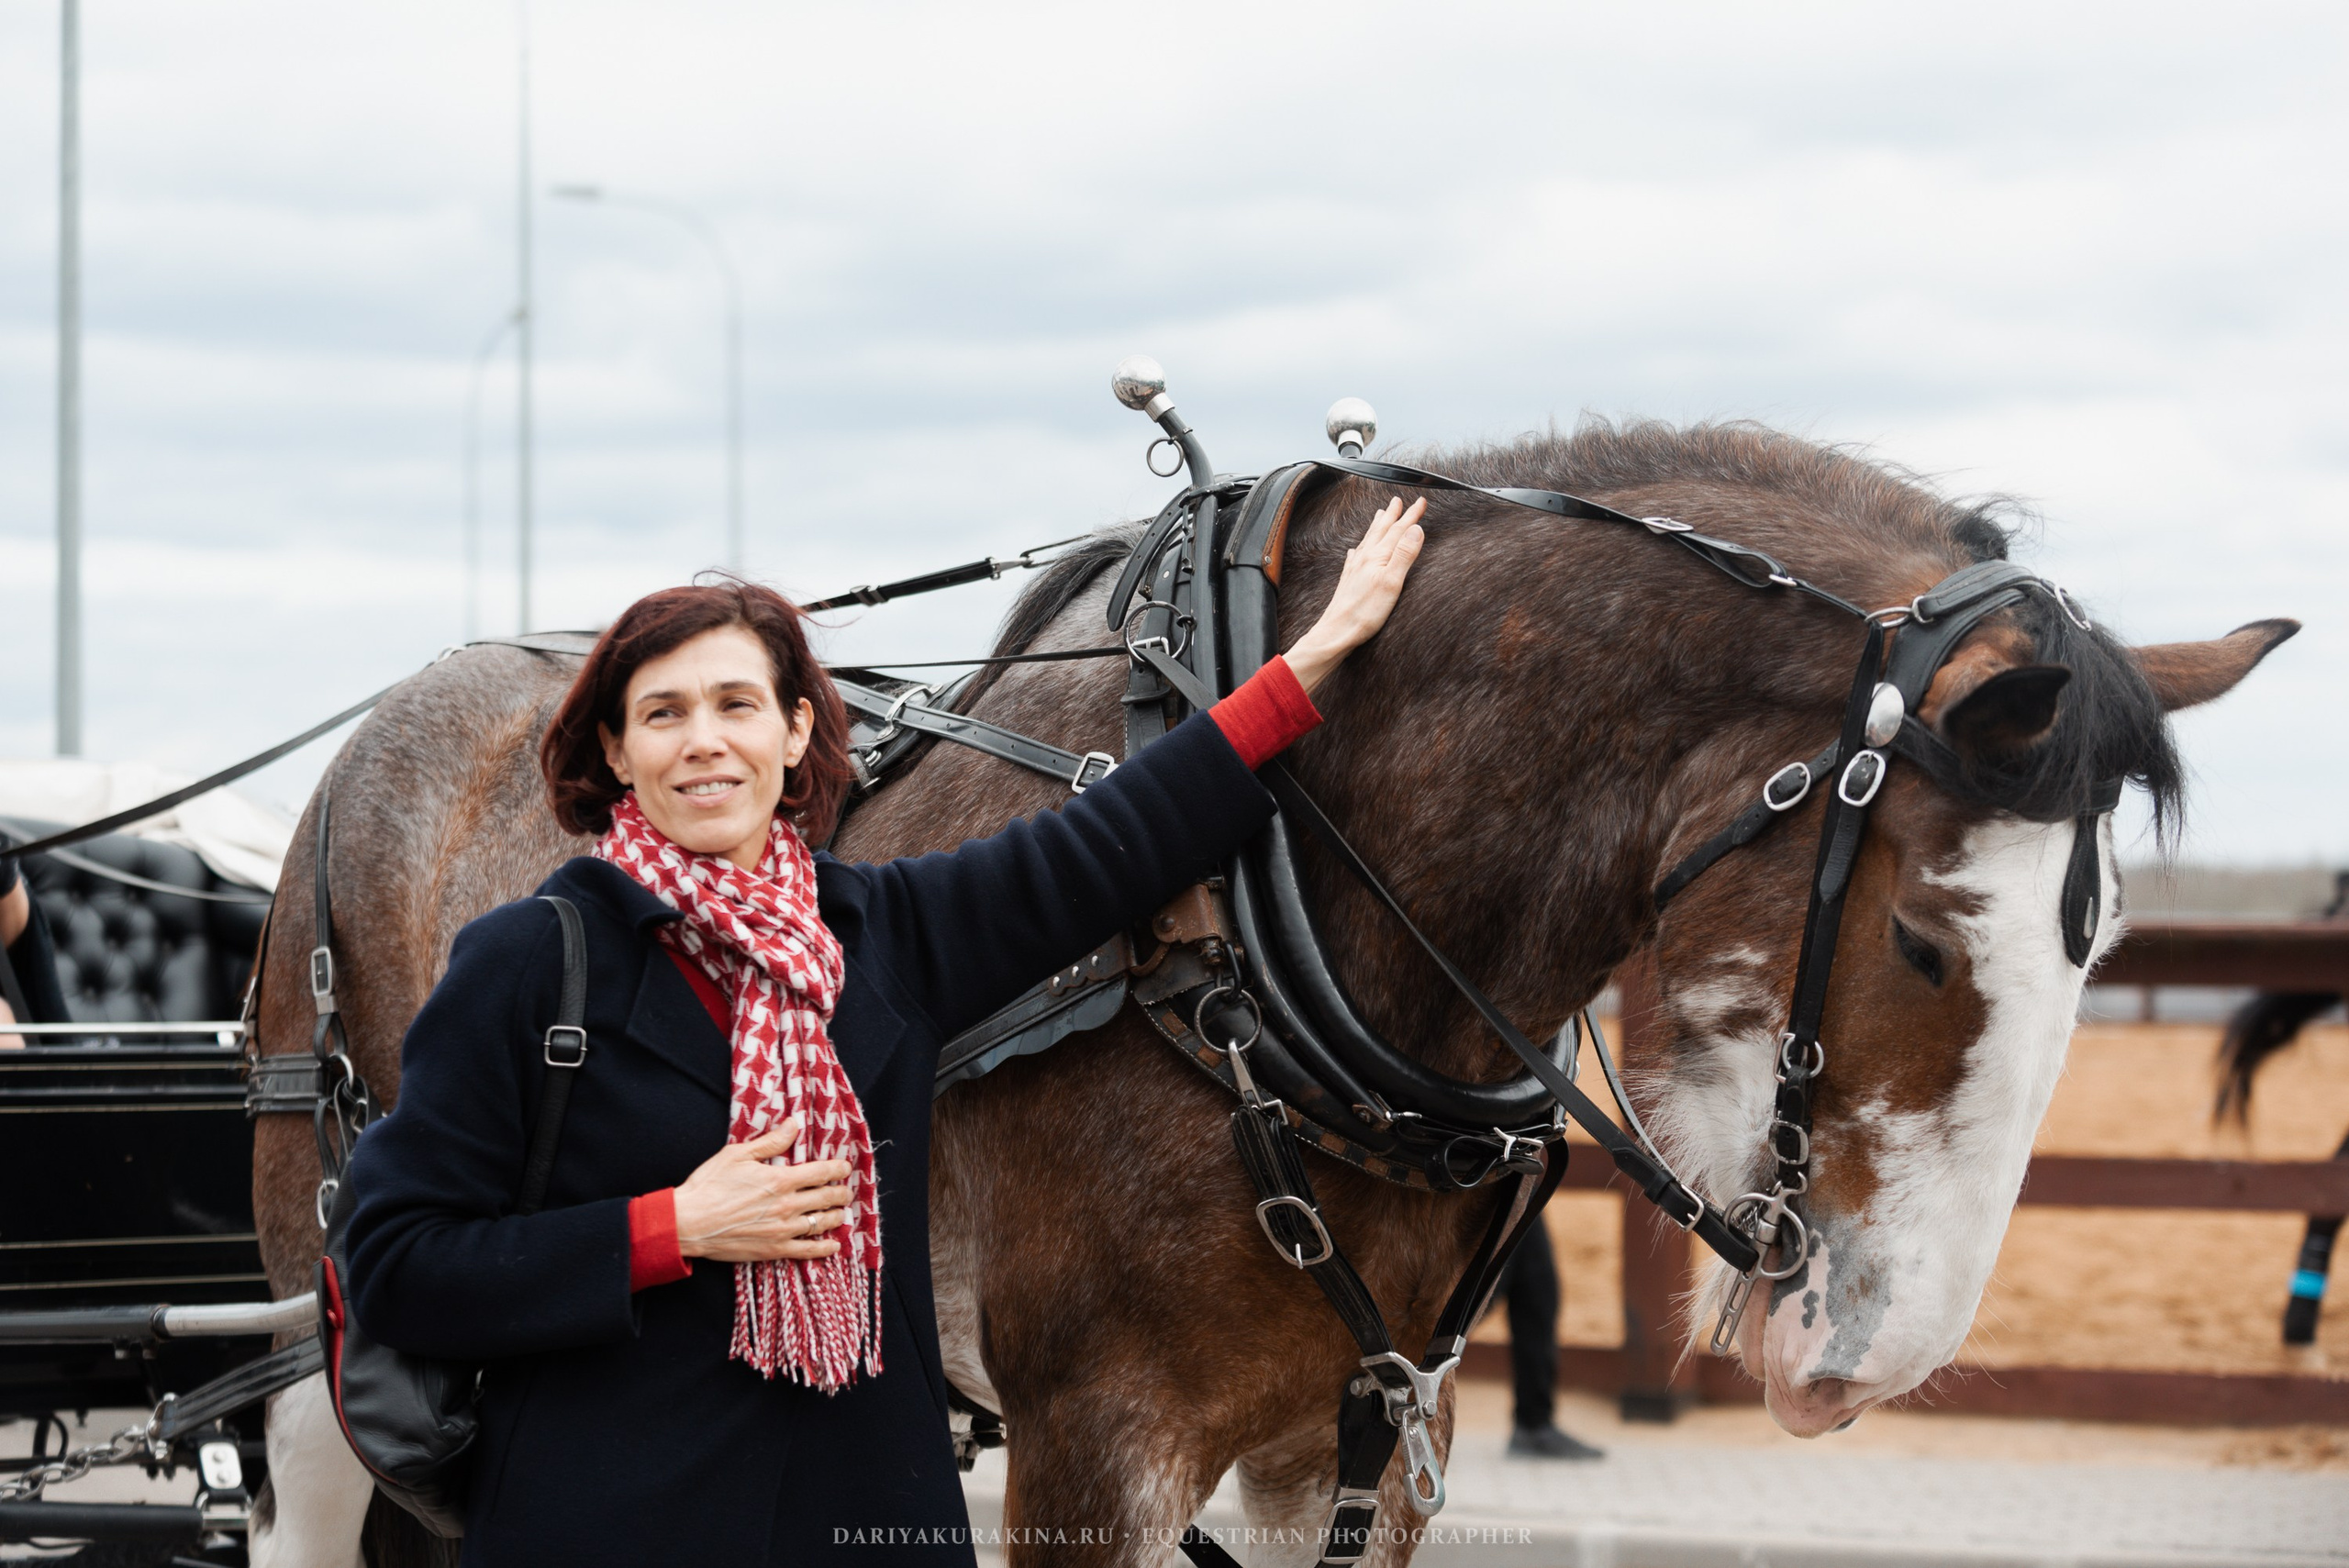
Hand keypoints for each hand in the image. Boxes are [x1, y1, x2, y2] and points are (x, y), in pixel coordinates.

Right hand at [672, 1116, 853, 1263]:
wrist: (689, 1223)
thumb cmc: (710, 1185)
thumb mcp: (738, 1154)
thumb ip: (771, 1142)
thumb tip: (794, 1124)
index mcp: (780, 1179)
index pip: (821, 1172)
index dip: (838, 1169)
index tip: (845, 1167)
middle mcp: (787, 1205)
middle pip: (826, 1198)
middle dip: (841, 1193)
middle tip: (846, 1191)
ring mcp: (782, 1230)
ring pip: (822, 1223)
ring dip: (836, 1217)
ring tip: (841, 1213)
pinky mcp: (773, 1249)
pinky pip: (807, 1251)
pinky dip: (824, 1248)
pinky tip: (833, 1245)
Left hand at [1282, 496, 1426, 694]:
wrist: (1337, 631)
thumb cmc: (1365, 612)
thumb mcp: (1392, 583)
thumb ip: (1404, 554)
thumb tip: (1416, 529)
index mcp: (1377, 557)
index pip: (1398, 531)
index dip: (1411, 515)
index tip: (1421, 502)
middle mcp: (1365, 559)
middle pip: (1381, 531)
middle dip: (1392, 515)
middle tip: (1398, 500)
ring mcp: (1355, 569)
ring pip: (1368, 540)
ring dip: (1376, 526)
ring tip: (1380, 515)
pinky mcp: (1349, 581)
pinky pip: (1355, 557)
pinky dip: (1359, 548)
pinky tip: (1355, 550)